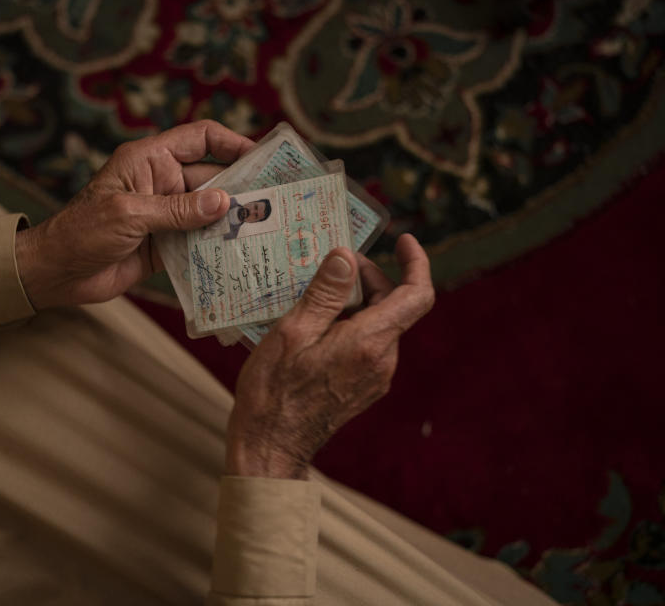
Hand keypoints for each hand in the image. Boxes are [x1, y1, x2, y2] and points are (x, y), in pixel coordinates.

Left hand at [15, 121, 253, 309]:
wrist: (57, 272)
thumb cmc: (81, 231)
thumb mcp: (129, 215)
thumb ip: (177, 210)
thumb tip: (223, 202)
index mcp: (150, 160)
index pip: (200, 138)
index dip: (232, 143)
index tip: (263, 158)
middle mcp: (162, 183)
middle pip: (212, 178)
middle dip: (241, 188)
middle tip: (275, 202)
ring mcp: (166, 215)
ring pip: (209, 212)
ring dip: (231, 221)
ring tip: (265, 231)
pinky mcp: (165, 245)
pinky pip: (198, 242)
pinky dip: (216, 247)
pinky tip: (238, 256)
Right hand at [226, 234, 434, 479]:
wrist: (270, 447)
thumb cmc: (275, 390)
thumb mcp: (293, 331)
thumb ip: (325, 293)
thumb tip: (346, 257)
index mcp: (370, 343)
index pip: (417, 295)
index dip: (417, 263)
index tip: (404, 240)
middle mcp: (382, 361)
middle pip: (392, 306)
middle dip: (366, 279)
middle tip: (327, 267)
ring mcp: (375, 378)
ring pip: (377, 325)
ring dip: (352, 304)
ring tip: (310, 297)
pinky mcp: (363, 388)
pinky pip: (365, 346)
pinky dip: (347, 326)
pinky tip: (312, 326)